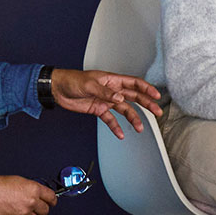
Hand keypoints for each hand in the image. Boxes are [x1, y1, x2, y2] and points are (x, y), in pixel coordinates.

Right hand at [0, 174, 55, 214]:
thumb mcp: (19, 181)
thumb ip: (31, 188)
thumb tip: (38, 194)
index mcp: (33, 189)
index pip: (51, 197)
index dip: (52, 200)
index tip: (52, 201)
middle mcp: (31, 201)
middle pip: (45, 210)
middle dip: (42, 209)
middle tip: (37, 207)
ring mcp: (24, 213)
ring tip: (22, 210)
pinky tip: (15, 214)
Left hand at [49, 69, 163, 138]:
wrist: (58, 90)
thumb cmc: (73, 80)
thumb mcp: (90, 84)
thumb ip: (106, 93)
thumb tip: (120, 98)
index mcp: (112, 80)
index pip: (134, 83)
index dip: (146, 88)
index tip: (156, 95)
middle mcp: (112, 91)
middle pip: (134, 97)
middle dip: (147, 104)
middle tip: (157, 112)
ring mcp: (107, 101)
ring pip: (125, 110)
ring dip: (133, 118)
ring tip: (139, 128)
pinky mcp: (99, 110)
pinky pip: (111, 120)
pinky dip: (116, 127)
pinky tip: (121, 134)